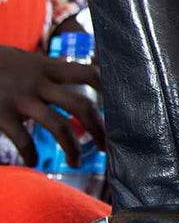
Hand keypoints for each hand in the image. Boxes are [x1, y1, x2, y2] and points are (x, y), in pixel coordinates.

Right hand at [0, 45, 103, 166]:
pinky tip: (34, 162)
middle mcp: (38, 82)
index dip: (109, 89)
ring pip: (58, 127)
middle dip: (98, 128)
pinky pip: (24, 141)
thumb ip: (51, 70)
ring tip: (76, 162)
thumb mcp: (26, 59)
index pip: (89, 74)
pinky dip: (32, 155)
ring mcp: (19, 99)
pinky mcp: (0, 115)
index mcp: (47, 67)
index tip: (121, 107)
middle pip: (81, 105)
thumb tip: (87, 77)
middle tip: (108, 145)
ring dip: (72, 148)